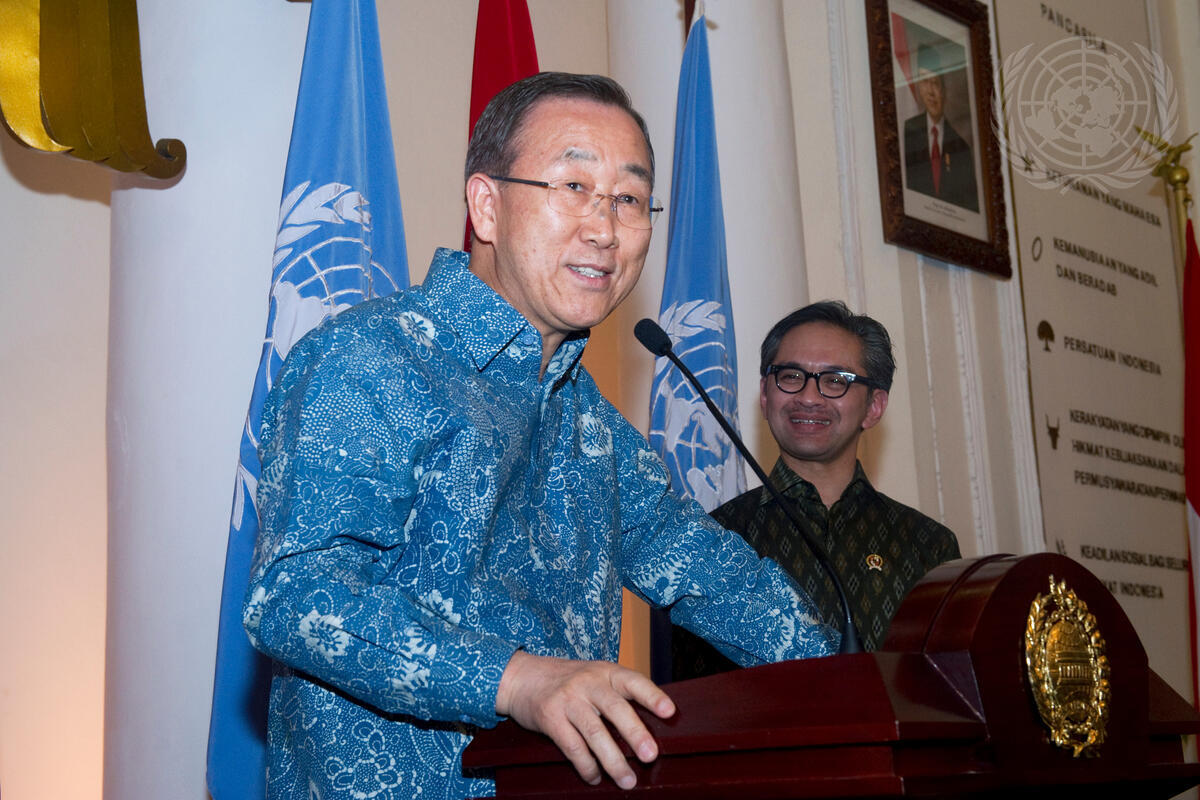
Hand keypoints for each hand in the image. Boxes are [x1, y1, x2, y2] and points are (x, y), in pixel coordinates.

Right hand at [495, 650, 675, 789]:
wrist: (522, 677)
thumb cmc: (567, 681)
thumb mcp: (594, 677)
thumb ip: (617, 694)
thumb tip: (649, 727)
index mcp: (605, 672)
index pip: (633, 682)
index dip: (652, 696)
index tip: (669, 712)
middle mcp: (588, 683)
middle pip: (615, 708)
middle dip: (634, 733)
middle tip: (650, 756)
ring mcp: (568, 700)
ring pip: (594, 732)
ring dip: (613, 760)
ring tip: (628, 780)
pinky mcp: (550, 718)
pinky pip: (572, 746)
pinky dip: (586, 765)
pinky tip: (595, 777)